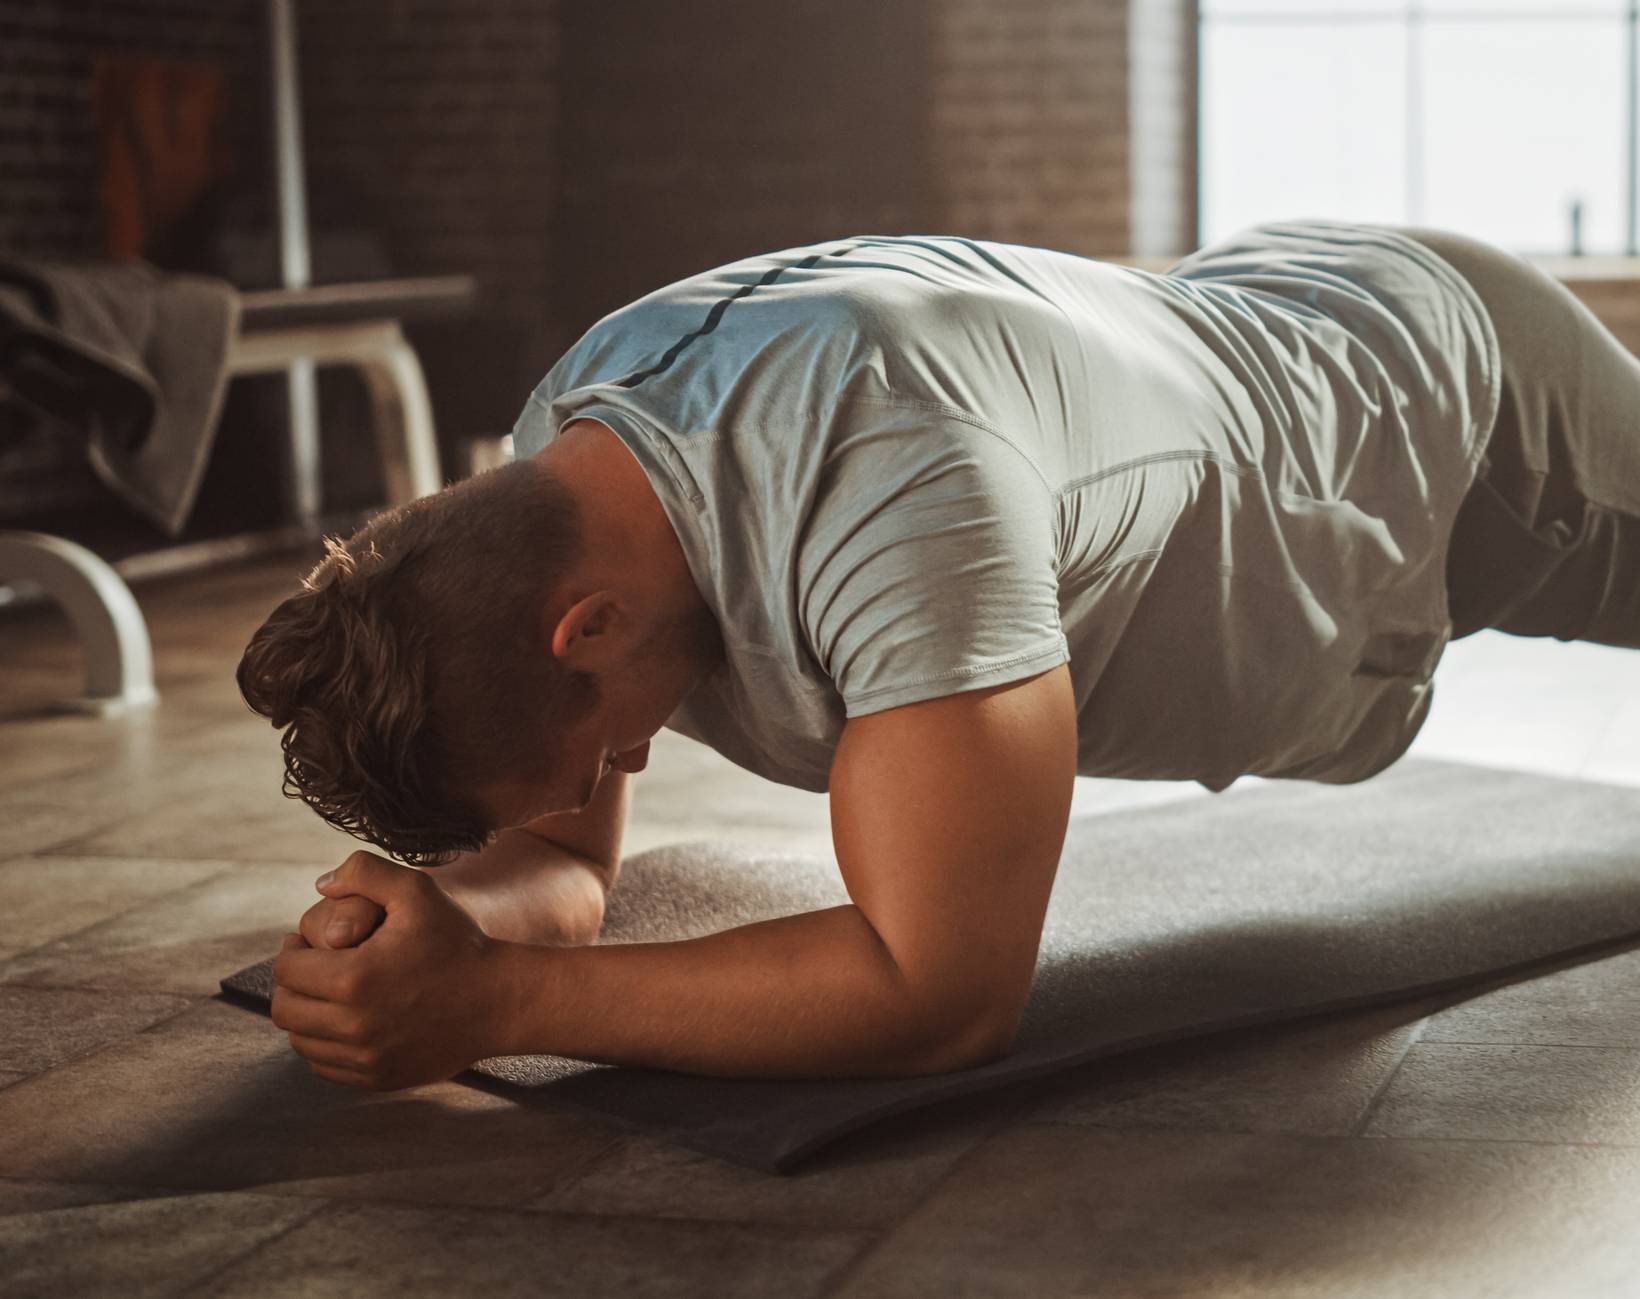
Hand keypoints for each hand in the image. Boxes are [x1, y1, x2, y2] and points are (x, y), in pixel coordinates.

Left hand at [270, 850, 516, 1089]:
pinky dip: (325, 1045)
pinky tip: (347, 1021)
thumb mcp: (417, 891)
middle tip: (313, 967)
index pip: (286, 969)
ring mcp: (364, 1058)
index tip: (308, 943)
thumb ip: (364, 872)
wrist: (499, 1000)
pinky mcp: (377, 1078)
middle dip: (292, 985)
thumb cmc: (457, 943)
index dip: (293, 950)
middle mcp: (352, 1025)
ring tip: (328, 994)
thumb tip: (319, 885)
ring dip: (306, 1016)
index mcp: (353, 978)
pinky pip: (325, 1066)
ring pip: (301, 1041)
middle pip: (285, 1009)